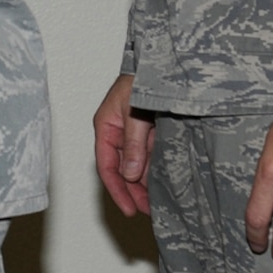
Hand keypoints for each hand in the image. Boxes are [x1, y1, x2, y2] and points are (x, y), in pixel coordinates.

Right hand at [93, 74, 155, 216]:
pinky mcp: (153, 132)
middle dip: (133, 192)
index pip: (106, 166)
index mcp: (106, 126)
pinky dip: (157, 171)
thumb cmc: (142, 78)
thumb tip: (129, 174)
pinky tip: (166, 183)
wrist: (164, 62)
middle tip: (148, 211)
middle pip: (122, 170)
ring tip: (159, 202)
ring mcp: (136, 133)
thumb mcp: (134, 111)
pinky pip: (152, 156)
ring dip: (146, 184)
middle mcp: (119, 133)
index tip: (129, 209)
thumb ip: (132, 143)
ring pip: (138, 166)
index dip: (116, 190)